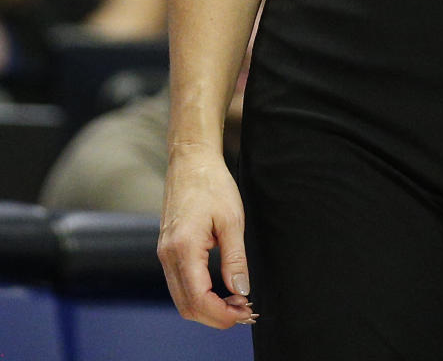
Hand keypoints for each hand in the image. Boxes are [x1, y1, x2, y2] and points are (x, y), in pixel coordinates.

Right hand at [158, 145, 256, 328]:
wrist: (191, 160)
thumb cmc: (212, 183)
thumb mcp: (232, 220)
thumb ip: (235, 259)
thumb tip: (241, 292)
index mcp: (183, 248)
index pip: (199, 299)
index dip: (222, 314)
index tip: (245, 312)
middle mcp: (168, 256)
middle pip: (187, 307)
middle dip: (216, 316)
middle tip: (244, 311)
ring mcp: (164, 254)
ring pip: (182, 299)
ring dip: (208, 308)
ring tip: (236, 302)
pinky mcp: (167, 251)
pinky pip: (180, 285)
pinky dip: (199, 295)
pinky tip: (220, 290)